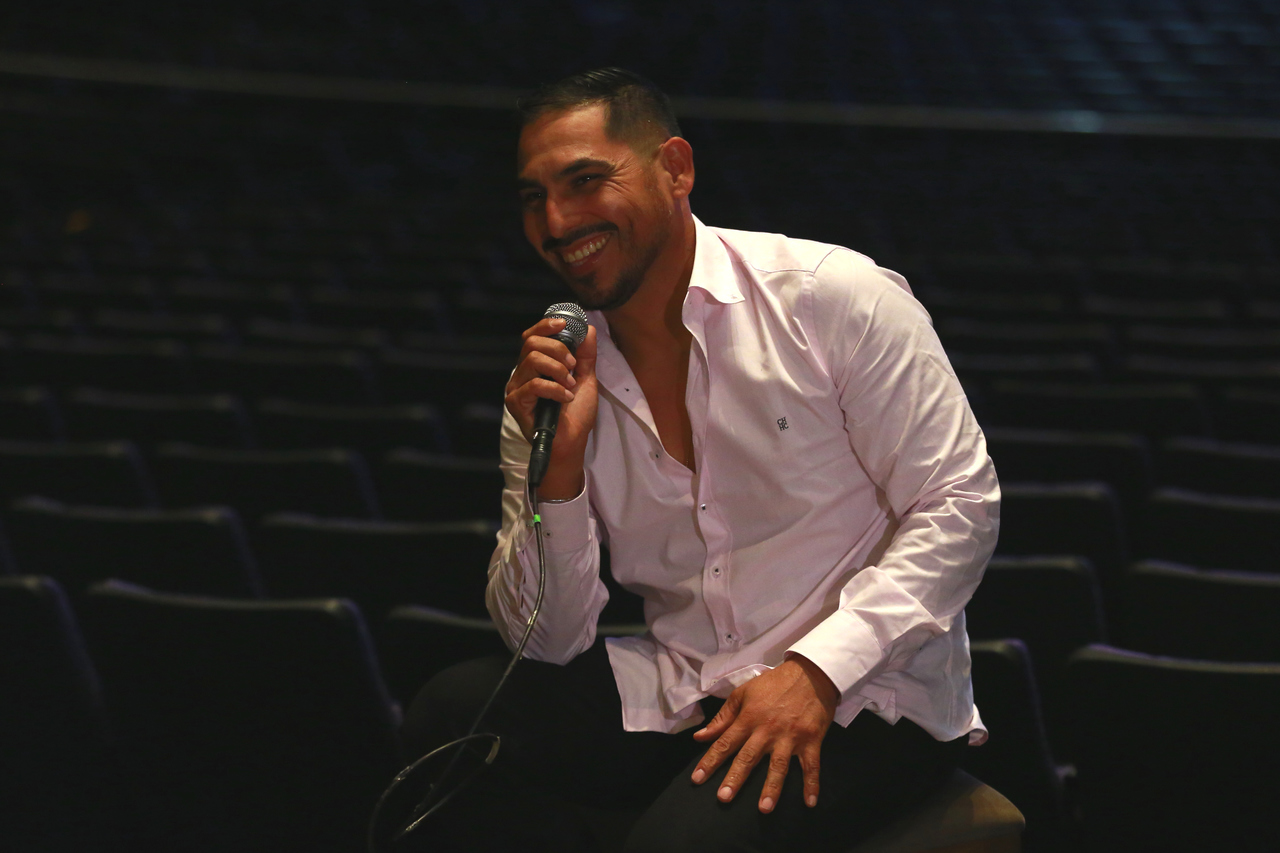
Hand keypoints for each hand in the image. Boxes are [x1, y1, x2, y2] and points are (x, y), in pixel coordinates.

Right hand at [504, 316, 597, 499]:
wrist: (571, 444)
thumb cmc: (575, 416)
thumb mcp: (586, 379)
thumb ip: (586, 355)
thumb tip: (588, 329)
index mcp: (536, 366)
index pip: (532, 336)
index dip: (546, 326)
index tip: (563, 324)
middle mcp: (522, 374)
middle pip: (532, 343)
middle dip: (558, 350)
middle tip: (573, 367)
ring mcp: (516, 388)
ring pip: (533, 360)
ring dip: (559, 370)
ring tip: (570, 386)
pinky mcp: (516, 403)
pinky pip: (535, 384)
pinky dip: (555, 389)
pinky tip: (565, 399)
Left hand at [690, 654, 839, 813]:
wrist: (810, 673)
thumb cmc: (773, 683)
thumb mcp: (743, 693)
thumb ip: (722, 717)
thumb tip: (700, 737)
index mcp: (748, 718)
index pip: (725, 743)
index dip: (710, 761)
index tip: (697, 779)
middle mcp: (767, 730)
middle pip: (748, 757)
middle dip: (735, 778)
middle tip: (724, 798)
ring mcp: (790, 736)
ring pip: (779, 765)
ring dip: (772, 787)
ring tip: (764, 808)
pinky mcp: (811, 740)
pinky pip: (812, 765)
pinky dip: (812, 784)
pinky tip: (810, 802)